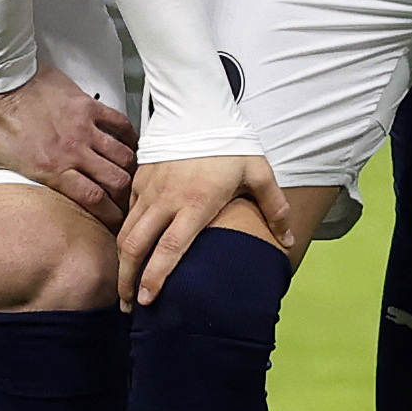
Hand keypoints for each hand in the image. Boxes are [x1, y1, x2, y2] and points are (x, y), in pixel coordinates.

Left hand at [0, 61, 133, 221]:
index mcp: (50, 169)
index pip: (93, 199)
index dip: (108, 215)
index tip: (112, 222)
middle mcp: (73, 151)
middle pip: (115, 180)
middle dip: (123, 195)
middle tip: (124, 202)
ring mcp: (83, 127)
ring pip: (121, 154)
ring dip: (127, 168)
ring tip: (127, 176)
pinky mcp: (86, 105)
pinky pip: (119, 122)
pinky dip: (128, 135)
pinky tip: (128, 143)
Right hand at [117, 152, 289, 302]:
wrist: (197, 106)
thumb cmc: (230, 142)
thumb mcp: (258, 171)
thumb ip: (275, 207)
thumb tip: (289, 241)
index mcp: (196, 203)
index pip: (169, 248)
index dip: (156, 277)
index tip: (147, 301)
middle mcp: (166, 200)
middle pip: (136, 246)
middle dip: (128, 279)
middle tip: (129, 305)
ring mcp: (149, 189)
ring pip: (126, 231)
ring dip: (123, 261)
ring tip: (124, 286)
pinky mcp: (140, 178)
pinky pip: (128, 212)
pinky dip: (125, 234)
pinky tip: (129, 249)